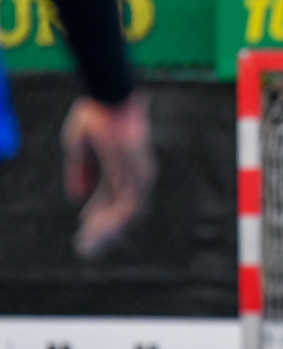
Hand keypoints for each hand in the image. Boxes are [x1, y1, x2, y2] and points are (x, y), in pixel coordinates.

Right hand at [60, 90, 155, 259]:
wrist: (107, 97)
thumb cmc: (95, 116)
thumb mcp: (80, 149)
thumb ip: (81, 173)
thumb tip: (76, 198)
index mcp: (122, 169)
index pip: (113, 200)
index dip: (98, 217)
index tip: (83, 231)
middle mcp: (135, 176)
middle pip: (123, 212)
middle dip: (104, 232)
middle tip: (86, 250)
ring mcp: (140, 177)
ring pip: (127, 215)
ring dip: (106, 233)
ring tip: (87, 247)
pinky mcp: (140, 176)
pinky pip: (129, 207)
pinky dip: (112, 221)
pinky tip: (94, 231)